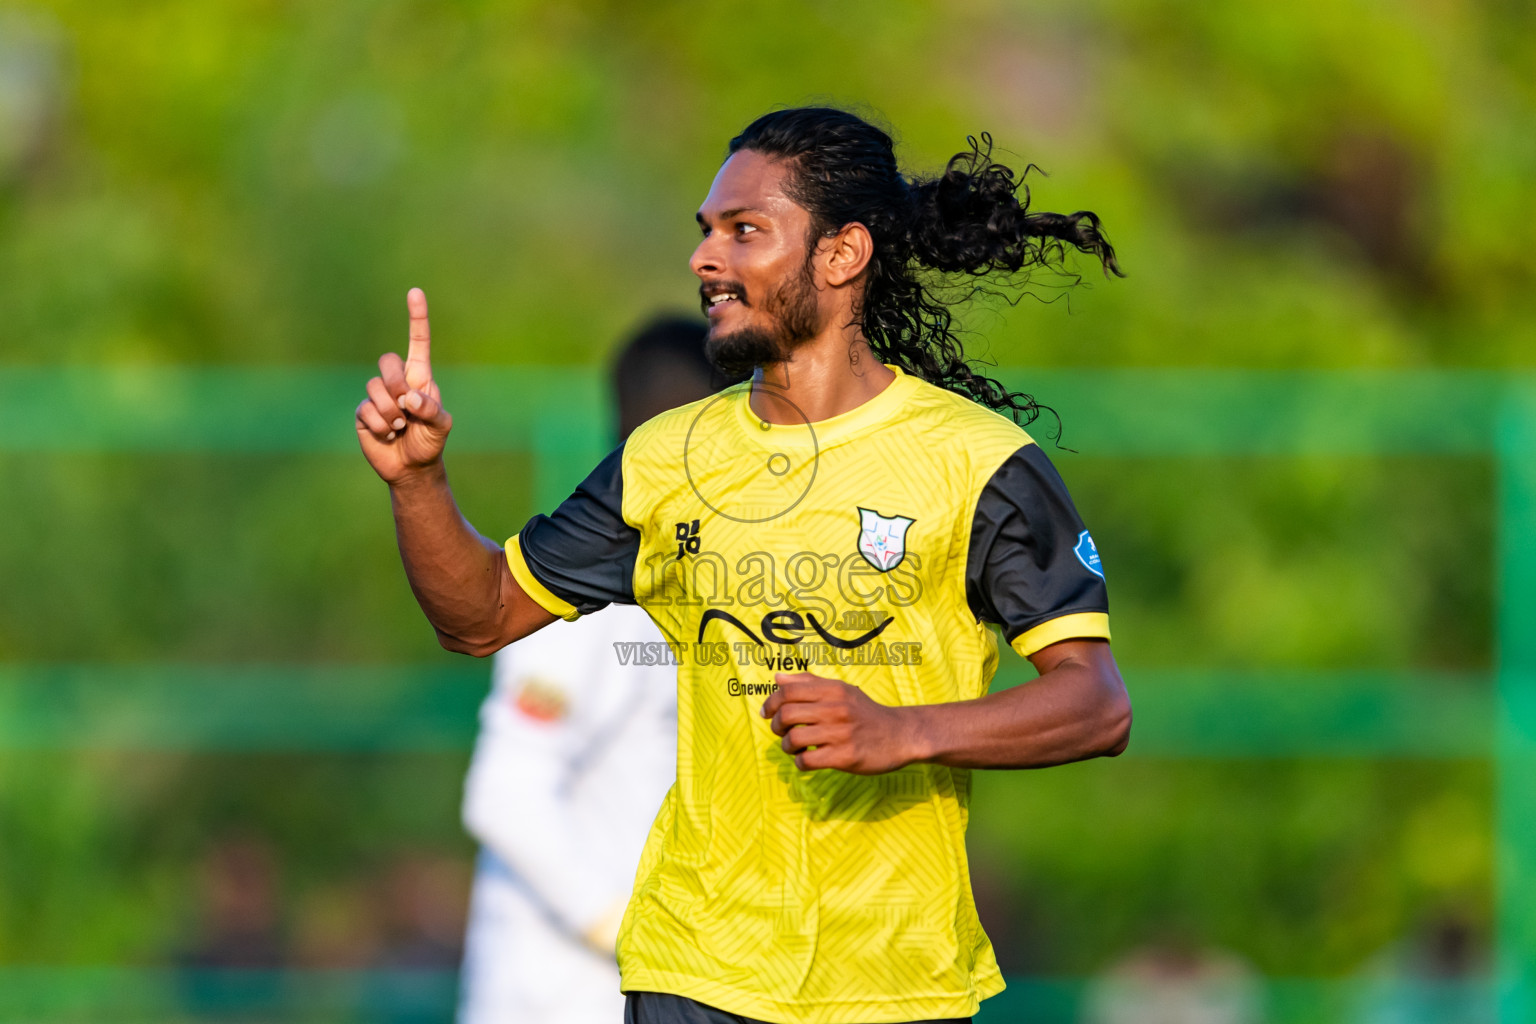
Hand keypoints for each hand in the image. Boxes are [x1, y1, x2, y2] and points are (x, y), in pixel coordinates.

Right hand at [356, 287, 452, 483]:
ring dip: (390, 412)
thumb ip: (431, 409)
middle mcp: (397, 381)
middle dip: (396, 384)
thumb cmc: (430, 442)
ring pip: (374, 387)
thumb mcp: (441, 426)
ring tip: (400, 426)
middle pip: (387, 361)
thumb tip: (409, 397)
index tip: (415, 292)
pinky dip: (381, 426)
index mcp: (420, 377)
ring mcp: (378, 396)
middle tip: (406, 407)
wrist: (411, 467)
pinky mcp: (363, 412)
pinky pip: (366, 410)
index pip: (418, 342)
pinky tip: (388, 434)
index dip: (416, 318)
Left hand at [761, 672, 922, 773]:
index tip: (768, 713)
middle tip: (782, 732)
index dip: (770, 702)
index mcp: (833, 690)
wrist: (900, 735)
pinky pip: (807, 761)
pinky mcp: (846, 757)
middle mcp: (836, 708)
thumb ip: (809, 683)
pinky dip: (800, 762)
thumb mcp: (842, 691)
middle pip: (787, 714)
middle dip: (777, 726)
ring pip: (794, 740)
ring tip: (795, 748)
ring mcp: (841, 733)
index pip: (788, 691)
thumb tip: (778, 679)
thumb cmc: (866, 712)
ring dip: (787, 747)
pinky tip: (807, 759)